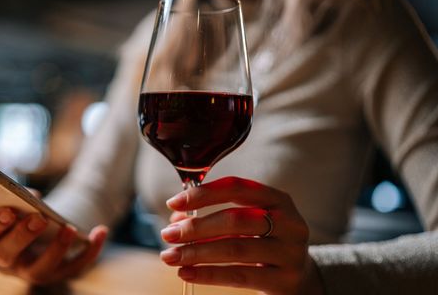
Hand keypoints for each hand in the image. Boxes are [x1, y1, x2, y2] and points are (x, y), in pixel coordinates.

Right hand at [0, 207, 107, 284]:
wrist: (46, 232)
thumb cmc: (25, 213)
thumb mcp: (19, 204)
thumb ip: (19, 198)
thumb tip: (33, 198)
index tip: (8, 210)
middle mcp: (7, 262)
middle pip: (7, 255)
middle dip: (22, 236)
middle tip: (38, 218)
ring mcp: (32, 272)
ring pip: (40, 270)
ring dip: (55, 249)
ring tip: (68, 228)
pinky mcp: (59, 274)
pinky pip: (76, 266)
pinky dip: (90, 250)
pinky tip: (101, 230)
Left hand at [160, 177, 323, 294]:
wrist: (300, 280)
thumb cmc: (265, 244)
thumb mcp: (249, 224)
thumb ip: (217, 217)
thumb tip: (176, 219)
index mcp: (278, 199)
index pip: (238, 187)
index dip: (204, 193)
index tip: (174, 202)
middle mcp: (289, 223)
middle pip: (236, 219)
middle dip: (196, 226)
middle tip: (168, 234)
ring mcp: (290, 253)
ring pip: (236, 248)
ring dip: (196, 252)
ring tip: (171, 256)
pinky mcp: (285, 281)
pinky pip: (239, 276)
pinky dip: (208, 274)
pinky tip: (187, 272)